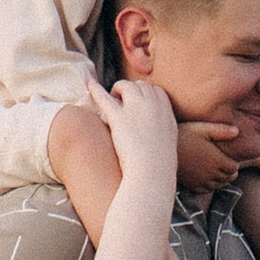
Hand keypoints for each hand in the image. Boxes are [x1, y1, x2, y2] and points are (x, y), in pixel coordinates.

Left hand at [90, 75, 182, 195]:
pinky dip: (96, 90)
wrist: (152, 175)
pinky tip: (90, 84)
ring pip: (126, 86)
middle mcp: (153, 106)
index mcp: (167, 113)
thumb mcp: (169, 142)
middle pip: (142, 86)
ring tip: (113, 100)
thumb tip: (156, 129)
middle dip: (132, 91)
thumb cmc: (160, 167)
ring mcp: (136, 109)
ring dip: (119, 90)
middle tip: (124, 102)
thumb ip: (163, 129)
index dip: (146, 95)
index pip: (157, 91)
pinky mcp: (118, 117)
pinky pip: (104, 98)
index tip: (140, 103)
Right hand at [173, 112, 244, 192]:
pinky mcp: (192, 185)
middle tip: (225, 164)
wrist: (163, 149)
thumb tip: (237, 131)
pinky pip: (206, 189)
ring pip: (218, 185)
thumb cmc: (184, 135)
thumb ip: (221, 130)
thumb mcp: (203, 128)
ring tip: (217, 170)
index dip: (235, 164)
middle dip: (229, 172)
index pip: (234, 168)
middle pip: (228, 178)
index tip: (230, 158)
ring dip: (220, 179)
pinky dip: (209, 185)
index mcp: (218, 161)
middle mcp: (212, 174)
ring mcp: (202, 181)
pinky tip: (206, 177)